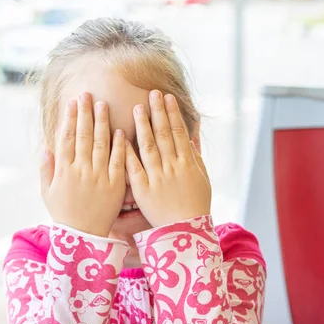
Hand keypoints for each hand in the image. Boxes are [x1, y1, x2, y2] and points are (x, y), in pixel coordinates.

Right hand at [41, 93, 125, 236]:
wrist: (83, 237)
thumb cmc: (64, 214)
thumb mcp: (47, 192)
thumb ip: (46, 169)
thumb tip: (46, 147)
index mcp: (64, 170)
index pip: (66, 137)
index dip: (70, 118)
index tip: (72, 102)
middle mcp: (81, 170)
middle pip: (83, 135)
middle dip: (85, 113)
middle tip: (88, 94)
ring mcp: (99, 177)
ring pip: (101, 144)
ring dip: (102, 122)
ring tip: (103, 105)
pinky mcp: (115, 185)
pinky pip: (118, 161)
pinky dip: (119, 145)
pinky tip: (120, 130)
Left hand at [125, 90, 210, 227]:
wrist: (185, 231)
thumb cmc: (195, 205)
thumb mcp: (203, 178)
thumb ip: (197, 155)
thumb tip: (194, 133)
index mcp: (187, 163)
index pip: (178, 132)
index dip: (172, 114)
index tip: (167, 97)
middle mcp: (173, 167)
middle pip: (164, 135)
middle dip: (158, 112)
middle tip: (151, 93)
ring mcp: (157, 178)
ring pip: (149, 147)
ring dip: (143, 126)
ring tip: (137, 107)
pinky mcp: (143, 190)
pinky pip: (134, 168)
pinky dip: (127, 152)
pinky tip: (121, 137)